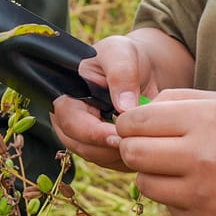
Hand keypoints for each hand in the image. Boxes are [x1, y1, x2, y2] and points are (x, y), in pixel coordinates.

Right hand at [52, 33, 166, 171]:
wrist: (144, 69)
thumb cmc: (126, 56)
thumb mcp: (121, 53)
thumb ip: (120, 73)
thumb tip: (123, 108)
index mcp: (67, 96)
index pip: (71, 122)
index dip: (93, 132)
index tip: (120, 135)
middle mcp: (71, 121)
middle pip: (81, 146)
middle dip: (108, 148)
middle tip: (138, 143)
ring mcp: (86, 138)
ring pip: (98, 158)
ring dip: (121, 155)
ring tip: (146, 142)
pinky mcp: (104, 149)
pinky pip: (113, 163)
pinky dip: (130, 159)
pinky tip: (148, 147)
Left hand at [113, 88, 215, 215]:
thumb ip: (179, 101)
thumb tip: (134, 111)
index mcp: (205, 120)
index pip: (136, 122)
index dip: (127, 124)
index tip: (134, 127)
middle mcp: (200, 157)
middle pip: (132, 153)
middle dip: (131, 148)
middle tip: (145, 148)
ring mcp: (201, 194)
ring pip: (144, 183)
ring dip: (152, 174)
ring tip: (177, 167)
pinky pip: (167, 206)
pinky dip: (175, 197)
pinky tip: (200, 189)